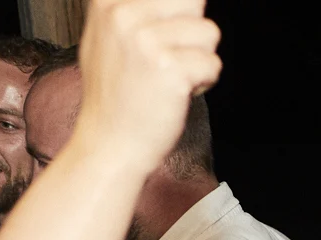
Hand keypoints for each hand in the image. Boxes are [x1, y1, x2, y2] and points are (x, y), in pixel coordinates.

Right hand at [72, 0, 221, 176]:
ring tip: (170, 77)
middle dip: (193, 33)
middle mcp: (123, 14)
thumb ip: (139, 10)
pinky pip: (213, 64)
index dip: (181, 11)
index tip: (170, 40)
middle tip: (169, 60)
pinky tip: (177, 94)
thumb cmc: (117, 95)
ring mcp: (144, 41)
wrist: (109, 144)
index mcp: (107, 1)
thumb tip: (188, 1)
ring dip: (199, 59)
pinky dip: (204, 82)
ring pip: (209, 32)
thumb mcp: (111, 36)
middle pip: (193, 2)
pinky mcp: (168, 68)